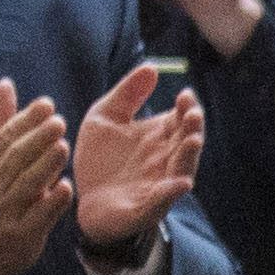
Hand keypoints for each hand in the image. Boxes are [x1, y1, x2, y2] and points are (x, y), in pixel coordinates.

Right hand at [0, 78, 75, 274]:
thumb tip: (7, 85)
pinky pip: (37, 219)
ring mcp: (6, 214)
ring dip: (45, 166)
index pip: (4, 140)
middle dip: (36, 140)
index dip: (24, 121)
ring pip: (25, 187)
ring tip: (63, 147)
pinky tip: (65, 189)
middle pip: (14, 160)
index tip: (46, 104)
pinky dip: (50, 204)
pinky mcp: (21, 236)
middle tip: (59, 121)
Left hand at [68, 63, 202, 250]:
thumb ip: (127, 94)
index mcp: (160, 136)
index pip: (182, 118)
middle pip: (189, 141)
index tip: (184, 95)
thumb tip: (152, 66)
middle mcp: (166, 159)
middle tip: (192, 115)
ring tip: (192, 141)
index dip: (188, 107)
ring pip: (182, 169)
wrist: (81, 201)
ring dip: (189, 156)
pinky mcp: (145, 208)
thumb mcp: (104, 119)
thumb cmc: (100, 160)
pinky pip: (162, 201)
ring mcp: (159, 184)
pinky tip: (178, 184)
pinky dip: (171, 193)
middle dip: (194, 128)